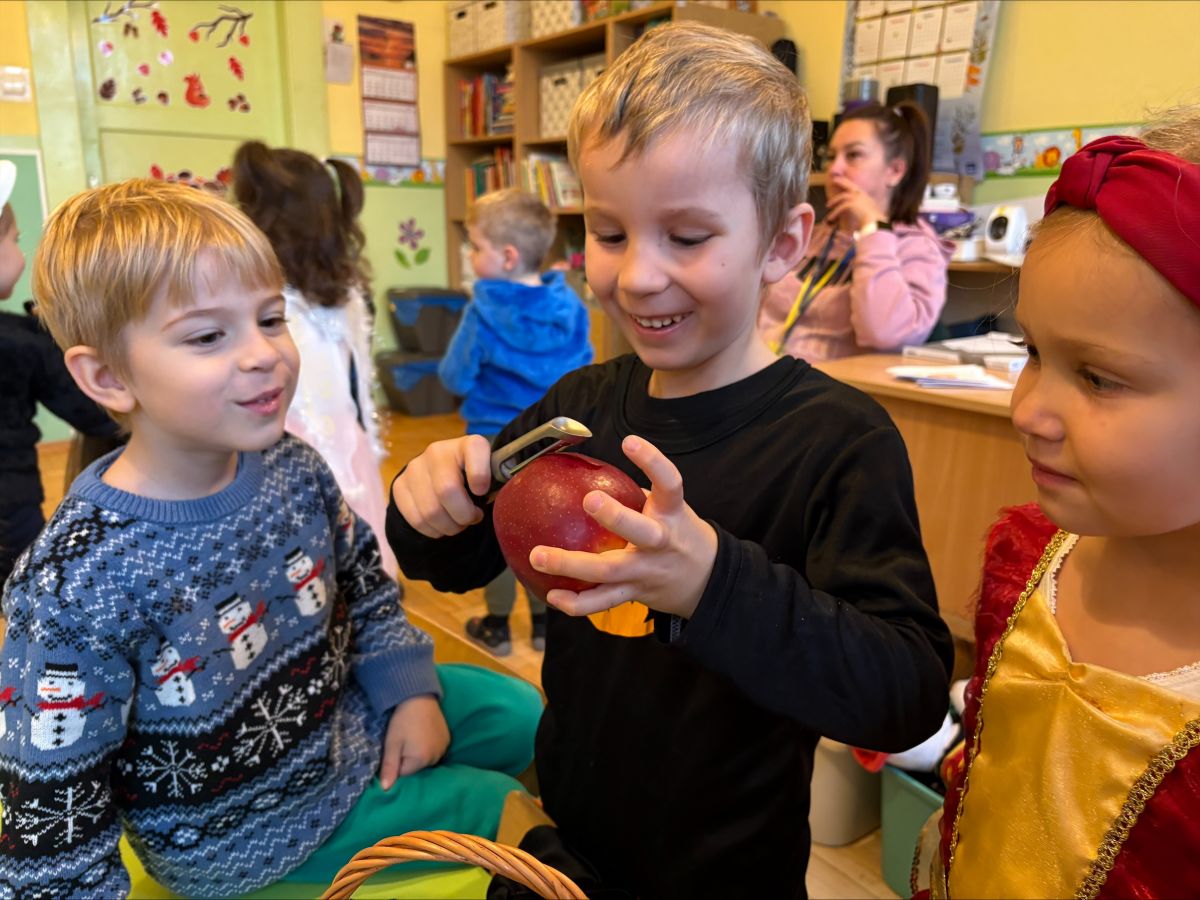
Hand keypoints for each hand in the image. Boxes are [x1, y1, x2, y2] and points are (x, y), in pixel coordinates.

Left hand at [379, 694, 449, 788]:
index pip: (404, 773)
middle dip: (407, 758)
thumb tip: (386, 789)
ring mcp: (444, 747)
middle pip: (416, 767)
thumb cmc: (402, 720)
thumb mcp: (392, 743)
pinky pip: (434, 750)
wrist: (418, 696)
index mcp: (422, 760)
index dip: (396, 761)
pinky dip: (428, 745)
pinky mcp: (447, 738)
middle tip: (403, 739)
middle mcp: (436, 756)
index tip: (395, 745)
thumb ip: (389, 767)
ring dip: (418, 752)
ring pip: (425, 759)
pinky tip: (423, 732)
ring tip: (413, 735)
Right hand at [392, 434, 492, 537]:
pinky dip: (432, 530)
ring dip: (449, 527)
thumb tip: (502, 501)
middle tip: (472, 518)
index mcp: (468, 444)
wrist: (439, 474)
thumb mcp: (490, 475)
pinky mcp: (400, 485)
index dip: (480, 475)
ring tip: (457, 523)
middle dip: (463, 515)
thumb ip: (498, 483)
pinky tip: (441, 524)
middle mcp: (438, 451)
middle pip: (447, 491)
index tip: (482, 492)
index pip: (475, 450)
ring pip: (430, 511)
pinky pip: (416, 519)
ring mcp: (415, 467)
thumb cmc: (474, 478)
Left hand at [530, 436, 717, 619]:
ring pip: (610, 573)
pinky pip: (603, 601)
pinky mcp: (635, 594)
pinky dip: (577, 603)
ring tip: (538, 556)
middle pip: (641, 532)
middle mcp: (661, 542)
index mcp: (671, 513)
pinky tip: (552, 595)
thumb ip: (635, 492)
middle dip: (615, 517)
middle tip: (589, 500)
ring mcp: (647, 571)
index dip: (653, 461)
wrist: (706, 580)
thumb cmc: (676, 532)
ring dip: (571, 565)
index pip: (669, 483)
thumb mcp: (668, 507)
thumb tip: (586, 468)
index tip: (630, 442)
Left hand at [824, 175, 887, 232]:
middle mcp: (863, 196)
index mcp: (867, 198)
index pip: (856, 188)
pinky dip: (835, 212)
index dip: (849, 184)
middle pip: (851, 185)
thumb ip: (861, 211)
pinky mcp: (852, 204)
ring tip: (828, 205)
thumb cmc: (873, 223)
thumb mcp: (868, 214)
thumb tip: (857, 214)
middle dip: (842, 181)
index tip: (843, 182)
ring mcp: (858, 199)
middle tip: (834, 180)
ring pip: (843, 196)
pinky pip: (841, 207)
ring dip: (834, 200)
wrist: (875, 224)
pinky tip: (831, 217)